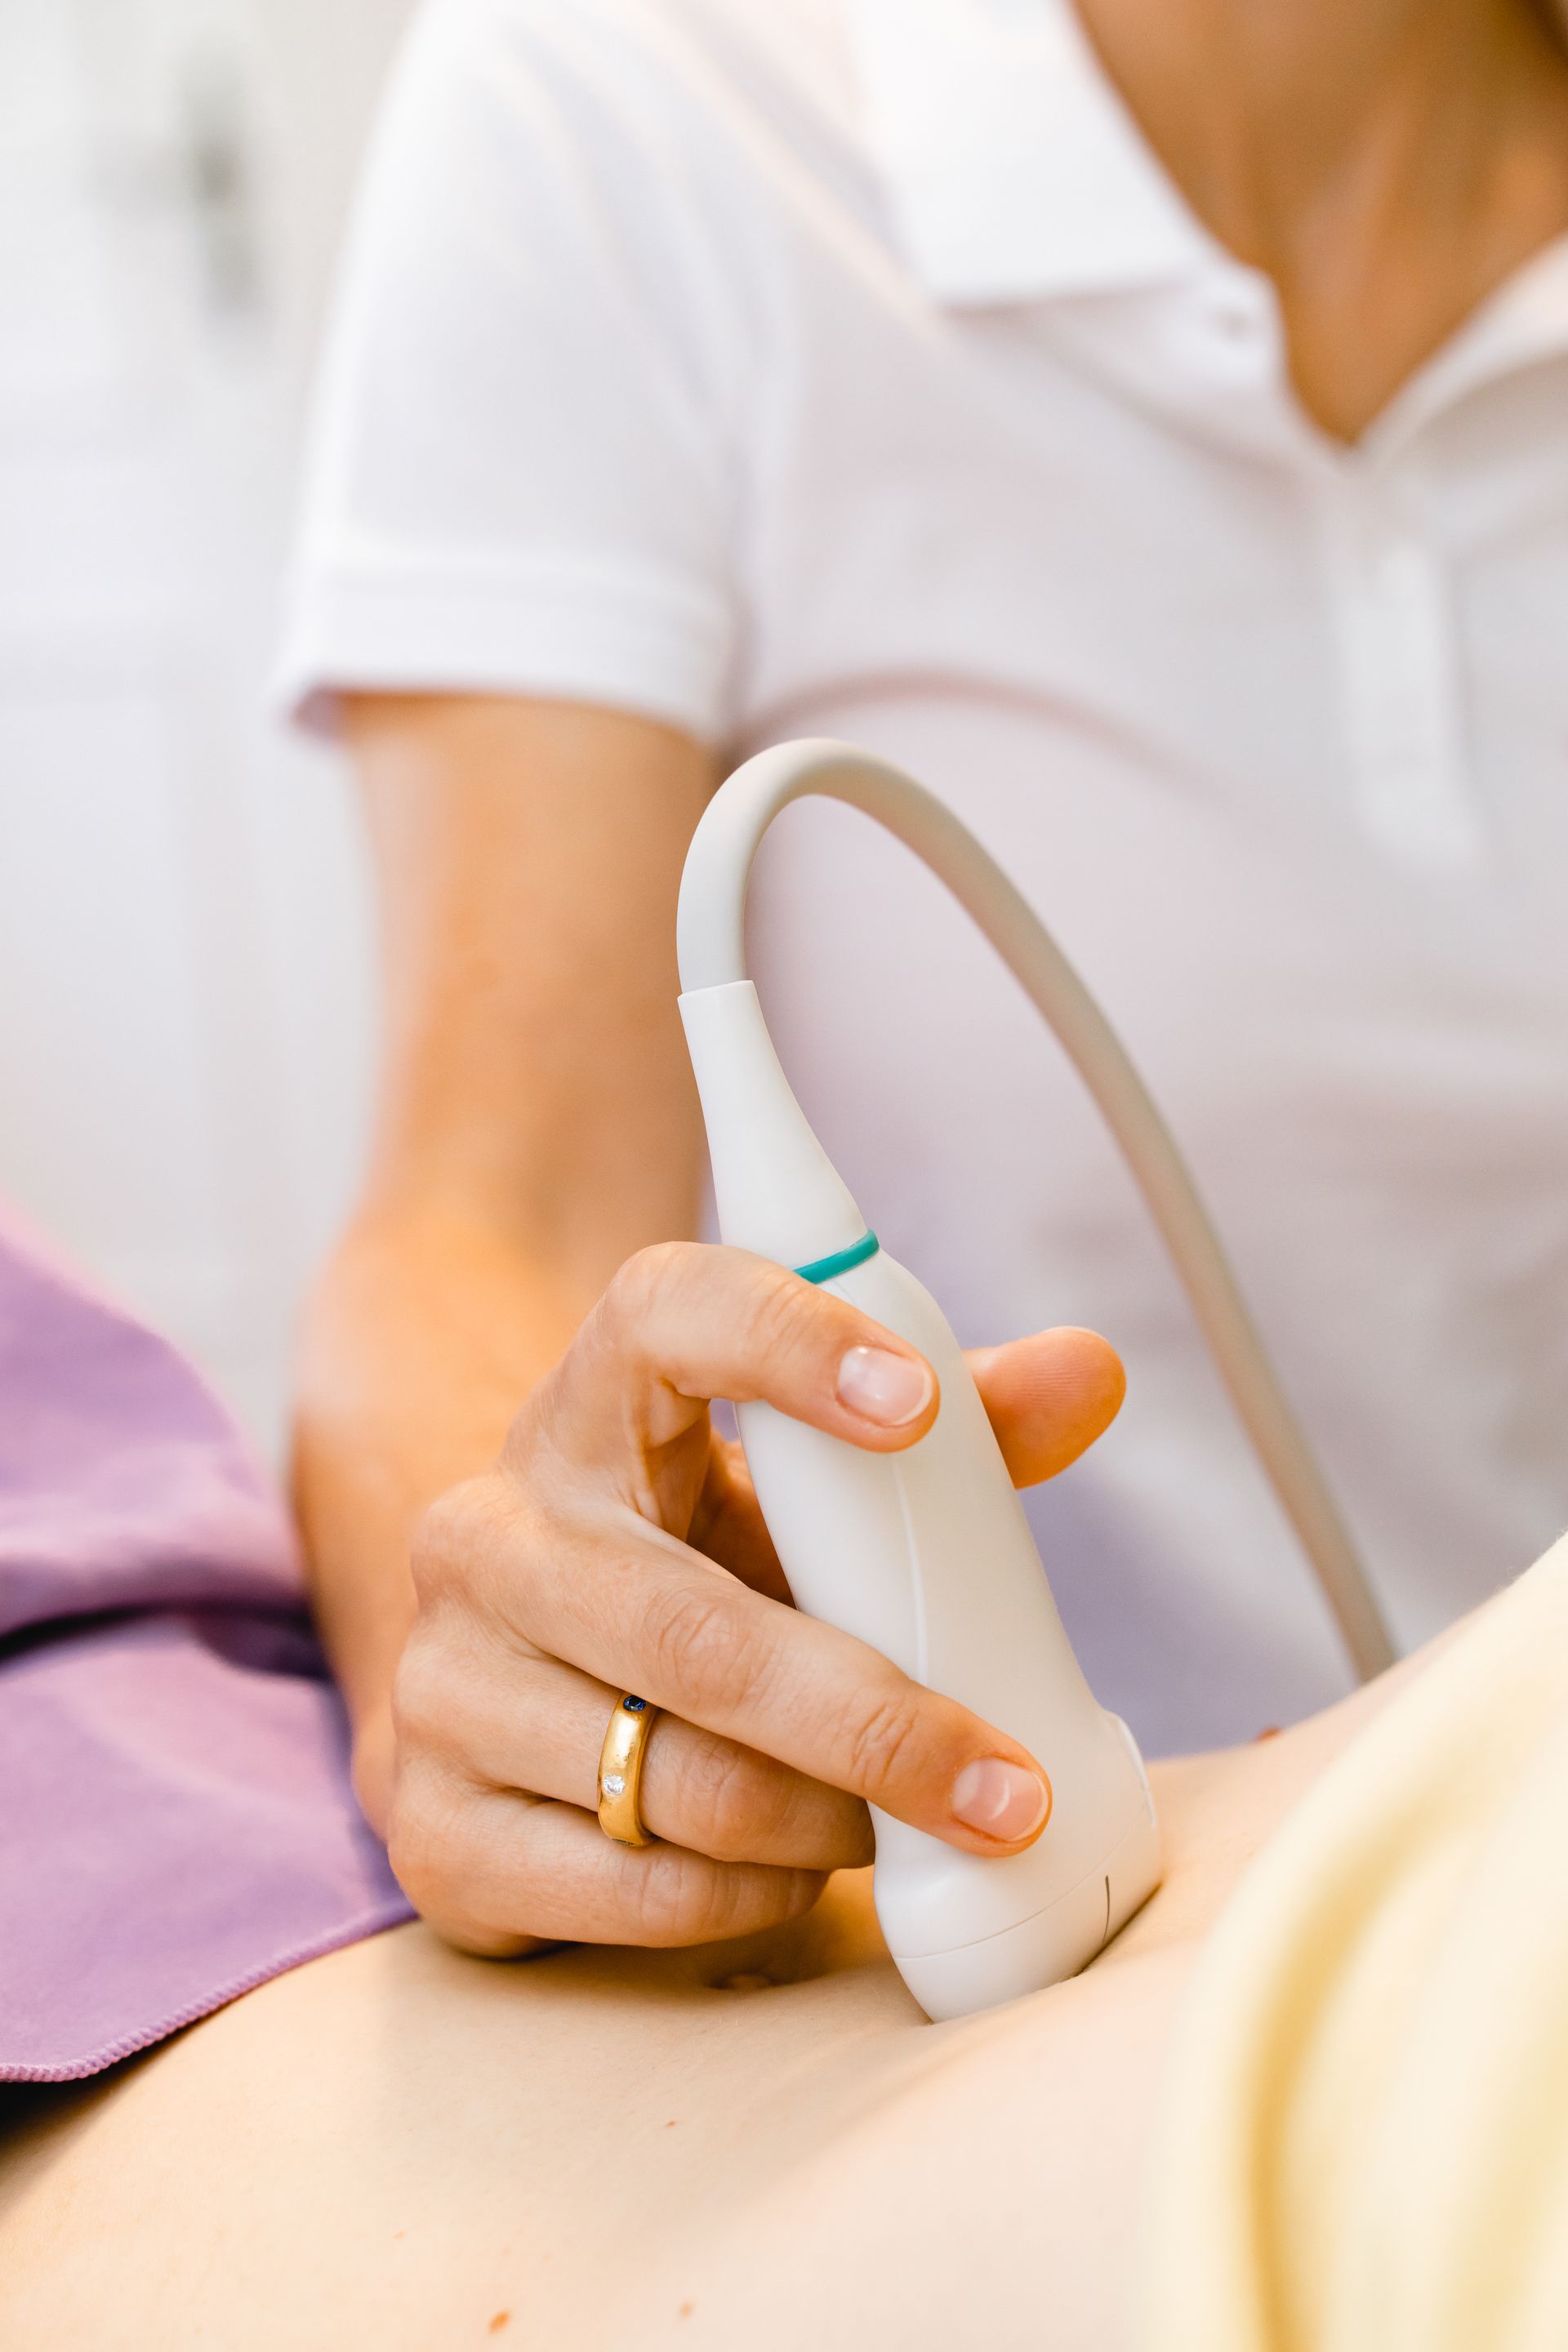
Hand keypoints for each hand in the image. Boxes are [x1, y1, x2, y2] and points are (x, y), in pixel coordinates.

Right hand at [385, 1241, 1124, 1954]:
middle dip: (874, 1724)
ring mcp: (441, 1682)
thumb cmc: (700, 1564)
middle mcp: (489, 1533)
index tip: (918, 1408)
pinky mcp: (430, 1828)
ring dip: (823, 1821)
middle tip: (1004, 1784)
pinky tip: (786, 1864)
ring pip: (669, 1776)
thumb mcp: (804, 1490)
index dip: (789, 1344)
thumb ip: (952, 1435)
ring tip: (895, 1822)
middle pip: (694, 1631)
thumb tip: (1087, 1372)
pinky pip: (626, 1888)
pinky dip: (744, 1895)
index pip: (665, 1313)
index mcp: (591, 1409)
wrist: (519, 1681)